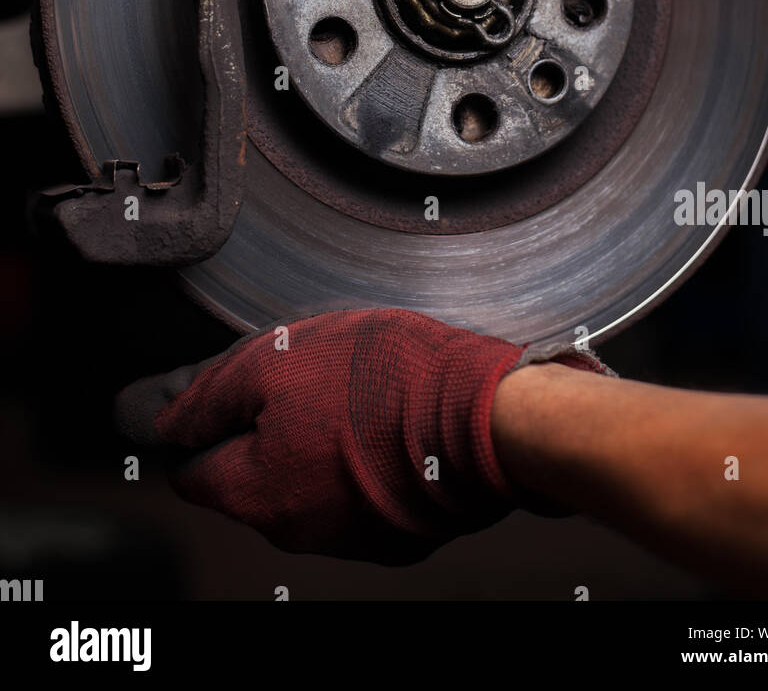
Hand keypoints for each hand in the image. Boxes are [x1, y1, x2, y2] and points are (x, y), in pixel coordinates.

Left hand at [115, 307, 600, 564]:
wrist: (484, 415)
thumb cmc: (383, 381)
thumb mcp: (274, 360)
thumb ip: (207, 394)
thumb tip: (153, 417)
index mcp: (252, 492)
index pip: (189, 469)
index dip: (196, 423)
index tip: (219, 391)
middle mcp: (293, 530)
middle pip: (247, 478)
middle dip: (260, 428)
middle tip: (297, 374)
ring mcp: (349, 538)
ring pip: (303, 485)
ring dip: (310, 443)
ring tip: (349, 389)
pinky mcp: (397, 533)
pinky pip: (354, 495)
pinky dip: (356, 461)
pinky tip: (381, 418)